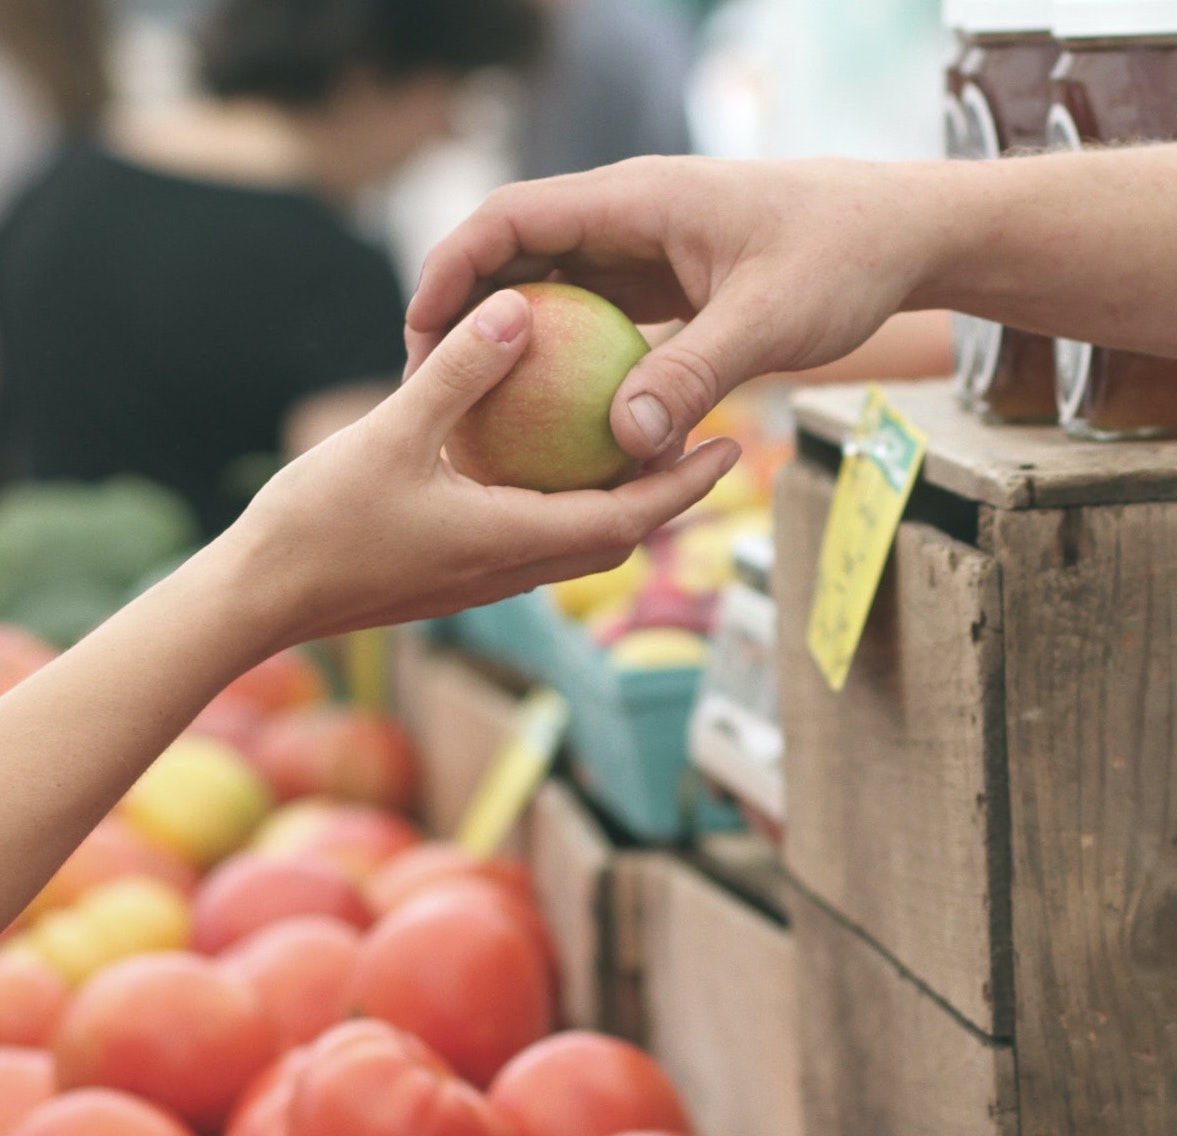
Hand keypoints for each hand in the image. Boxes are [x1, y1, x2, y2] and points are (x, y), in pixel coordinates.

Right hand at [231, 287, 739, 651]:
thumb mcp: (391, 433)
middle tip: (703, 442)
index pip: (631, 517)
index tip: (731, 448)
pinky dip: (563, 505)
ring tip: (638, 446)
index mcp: (516, 541)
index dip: (687, 485)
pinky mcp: (458, 576)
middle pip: (619, 535)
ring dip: (618, 503)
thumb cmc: (319, 524)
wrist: (261, 601)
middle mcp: (515, 570)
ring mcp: (487, 579)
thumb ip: (458, 374)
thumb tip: (518, 309)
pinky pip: (534, 538)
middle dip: (668, 495)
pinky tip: (546, 462)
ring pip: (578, 542)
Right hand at [406, 157, 944, 465]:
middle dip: (468, 314)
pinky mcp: (670, 285)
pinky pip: (602, 322)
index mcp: (635, 200)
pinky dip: (574, 363)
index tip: (419, 333)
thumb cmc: (841, 259)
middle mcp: (629, 218)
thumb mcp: (769, 322)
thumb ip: (695, 376)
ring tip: (481, 413)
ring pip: (557, 291)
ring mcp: (648, 251)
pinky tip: (562, 423)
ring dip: (519, 344)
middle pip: (519, 255)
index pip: (511, 218)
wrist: (899, 236)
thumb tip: (624, 443)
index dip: (453, 270)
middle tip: (432, 388)